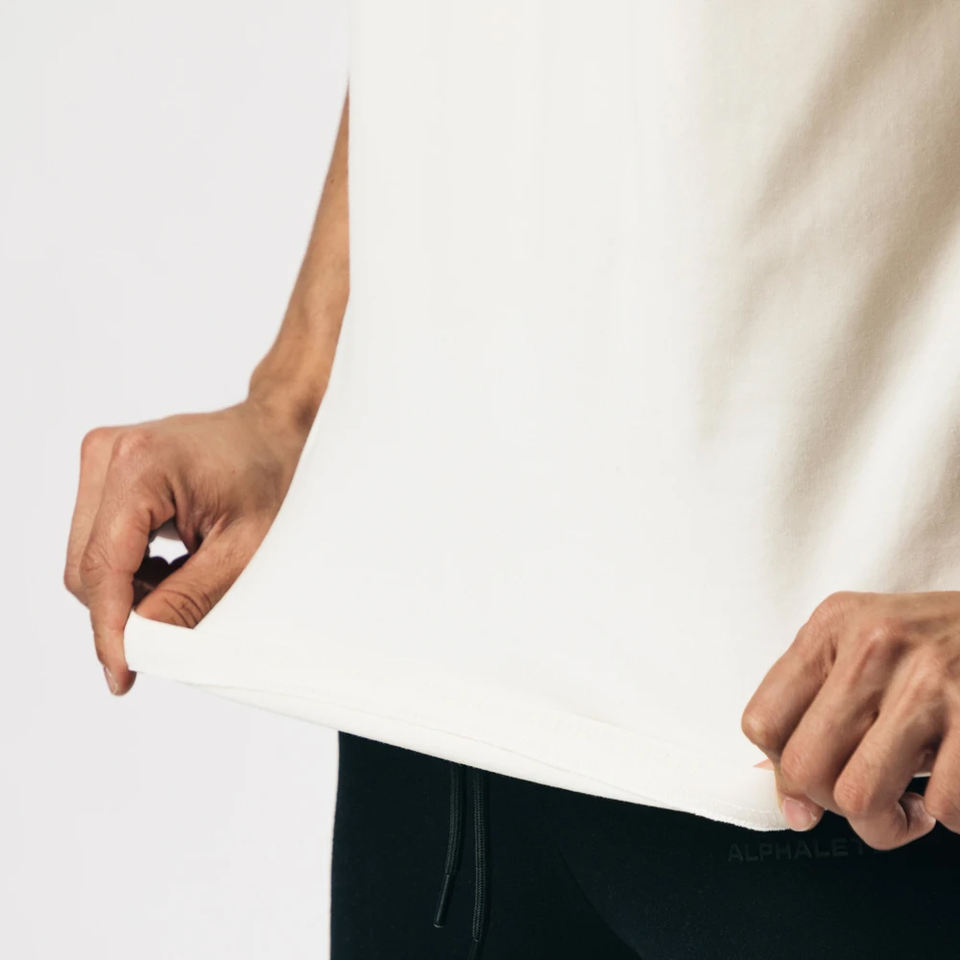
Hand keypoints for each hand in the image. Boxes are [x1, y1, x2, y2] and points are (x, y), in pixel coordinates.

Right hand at [64, 398, 310, 695]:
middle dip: (124, 610)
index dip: (111, 629)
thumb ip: (190, 597)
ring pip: (88, 558)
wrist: (276, 429)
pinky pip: (99, 542)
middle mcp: (108, 453)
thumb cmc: (274, 475)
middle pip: (87, 566)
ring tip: (188, 580)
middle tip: (176, 629)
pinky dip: (131, 569)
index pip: (105, 566)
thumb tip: (140, 644)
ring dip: (130, 589)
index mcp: (141, 465)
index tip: (122, 675)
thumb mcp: (245, 547)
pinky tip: (175, 565)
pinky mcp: (105, 471)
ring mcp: (102, 459)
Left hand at [740, 589, 959, 848]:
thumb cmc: (937, 643)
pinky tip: (951, 787)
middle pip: (804, 767)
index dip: (781, 769)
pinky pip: (941, 805)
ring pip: (860, 797)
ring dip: (886, 823)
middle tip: (864, 794)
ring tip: (909, 805)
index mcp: (833, 626)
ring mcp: (928, 681)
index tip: (811, 777)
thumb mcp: (865, 645)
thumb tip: (795, 810)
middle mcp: (873, 646)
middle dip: (831, 803)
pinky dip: (946, 814)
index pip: (763, 723)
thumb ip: (818, 709)